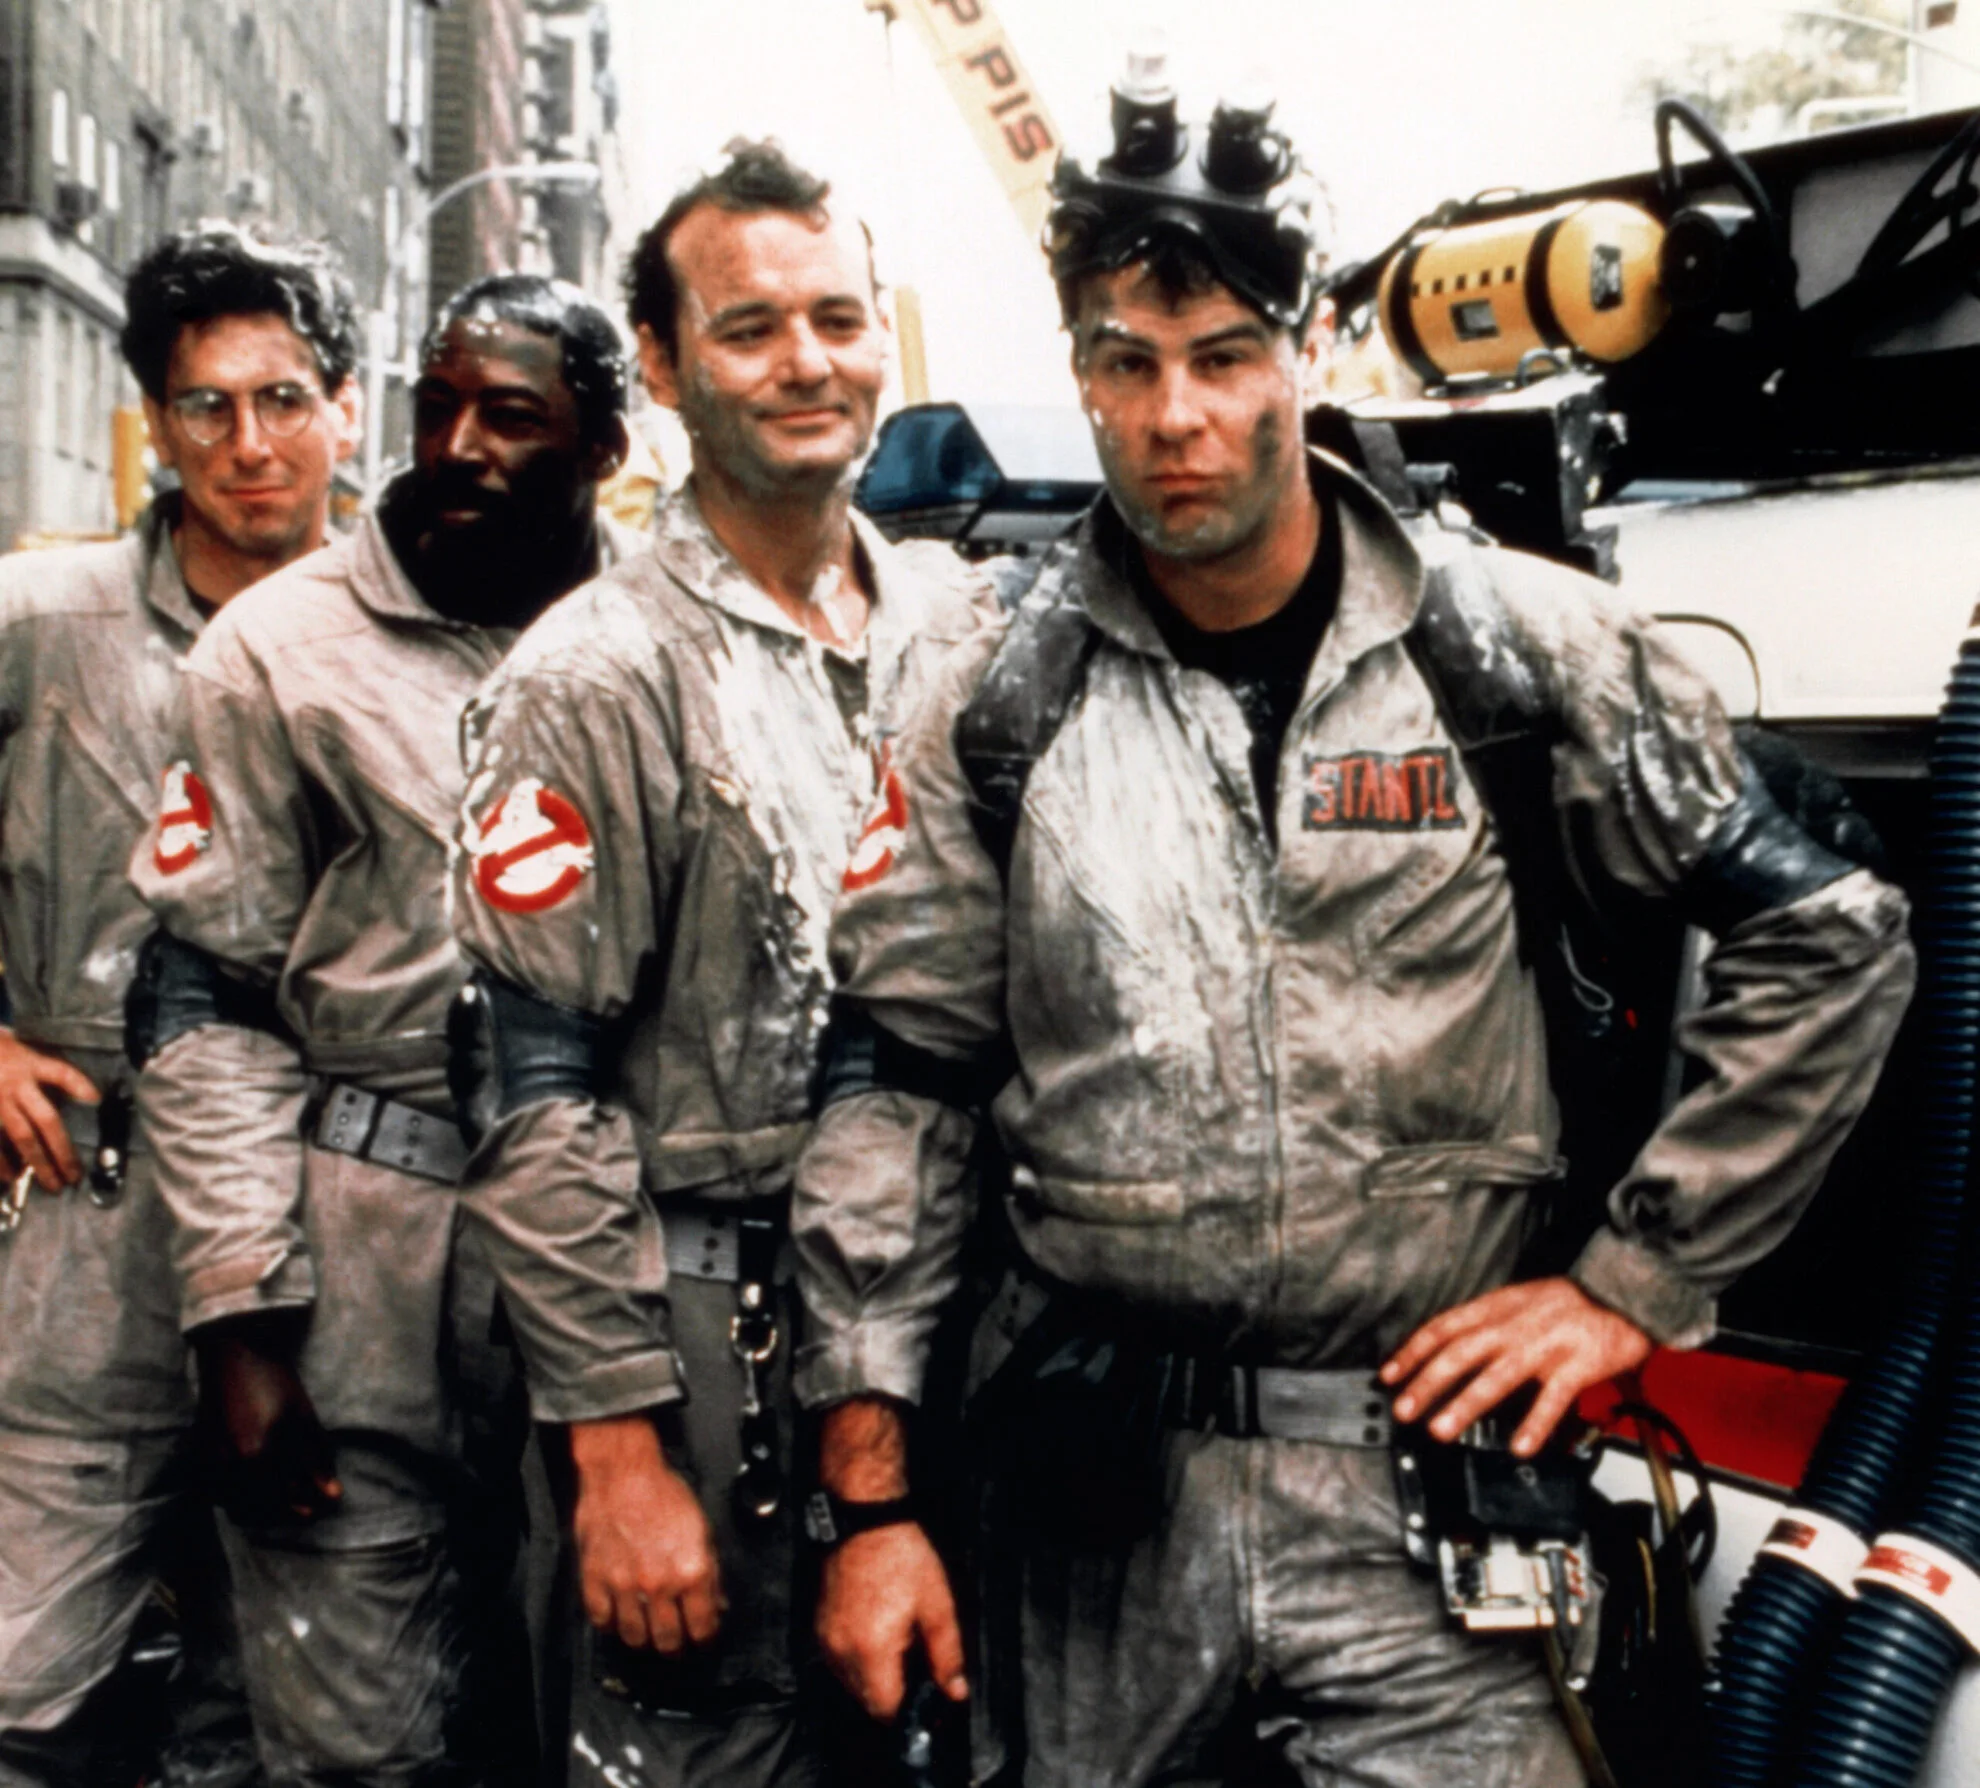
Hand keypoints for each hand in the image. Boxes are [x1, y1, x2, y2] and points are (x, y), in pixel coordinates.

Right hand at [0, 1030, 96, 1189]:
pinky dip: (1, 1162)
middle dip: (62, 1149)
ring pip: (21, 1136)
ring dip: (37, 1162)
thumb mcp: (24, 1051)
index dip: (78, 1084)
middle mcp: (15, 1086)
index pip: (60, 1073)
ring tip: (52, 1183)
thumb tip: (91, 1096)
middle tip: (75, 1175)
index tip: (95, 1100)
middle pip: (46, 1119)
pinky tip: (11, 1177)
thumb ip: (53, 1072)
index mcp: (28, 1067)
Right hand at [196, 1317, 341, 1522]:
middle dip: (281, 1515)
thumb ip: (317, 1461)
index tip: (318, 1512)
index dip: (302, 1513)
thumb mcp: (304, 1419)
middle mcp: (226, 1467)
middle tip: (304, 1510)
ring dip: (258, 1511)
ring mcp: (208, 1464)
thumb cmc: (274, 1382)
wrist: (233, 1354)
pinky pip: (216, 1493)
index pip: (280, 1505)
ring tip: (283, 1501)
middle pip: (256, 1512)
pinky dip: (236, 1499)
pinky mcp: (197, 1457)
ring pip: (233, 1506)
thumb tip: (332, 1495)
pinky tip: (256, 1489)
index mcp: (255, 1458)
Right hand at [568, 1415, 723, 1652]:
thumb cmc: (664, 1493)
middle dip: (674, 1645)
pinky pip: (602, 1620)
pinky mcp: (595, 1579)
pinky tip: (618, 1616)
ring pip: (634, 1636)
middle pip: (667, 1640)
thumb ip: (710, 1572)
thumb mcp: (702, 1529)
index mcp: (691, 1571)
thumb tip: (715, 1603)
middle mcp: (659, 1584)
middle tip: (674, 1641)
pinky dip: (610, 1623)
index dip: (704, 1636)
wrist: (623, 1473)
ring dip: (643, 1638)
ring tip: (647, 1632)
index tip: (701, 1635)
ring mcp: (624, 1585)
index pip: (702, 1627)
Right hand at [818, 1520, 965, 1721]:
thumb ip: (946, 1655)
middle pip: (867, 1700)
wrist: (866, 1520)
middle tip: (917, 1667)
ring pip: (851, 1683)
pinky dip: (859, 1661)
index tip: (927, 1698)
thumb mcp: (936, 1605)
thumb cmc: (902, 1556)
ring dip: (875, 1679)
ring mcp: (826, 1640)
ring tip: (899, 1644)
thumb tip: (955, 1692)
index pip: (886, 1709)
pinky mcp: (819, 1627)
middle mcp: (841, 1651)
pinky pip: (839, 1662)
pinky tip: (879, 1635)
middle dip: (894, 1694)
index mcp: (871, 1650)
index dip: (910, 1711)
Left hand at [1381, 1276, 1652, 1456]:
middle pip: (1461, 1353)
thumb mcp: (1520, 1299)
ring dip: (1465, 1404)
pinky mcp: (1579, 1364)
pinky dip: (1535, 1423)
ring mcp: (1547, 1344)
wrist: (1625, 1292)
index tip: (1389, 1375)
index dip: (1413, 1351)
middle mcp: (1516, 1323)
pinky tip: (1518, 1447)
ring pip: (1498, 1375)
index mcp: (1498, 1306)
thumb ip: (1487, 1323)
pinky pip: (1553, 1397)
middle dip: (1427, 1382)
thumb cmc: (1570, 1301)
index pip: (1444, 1327)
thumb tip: (1447, 1347)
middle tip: (1403, 1409)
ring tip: (1441, 1430)